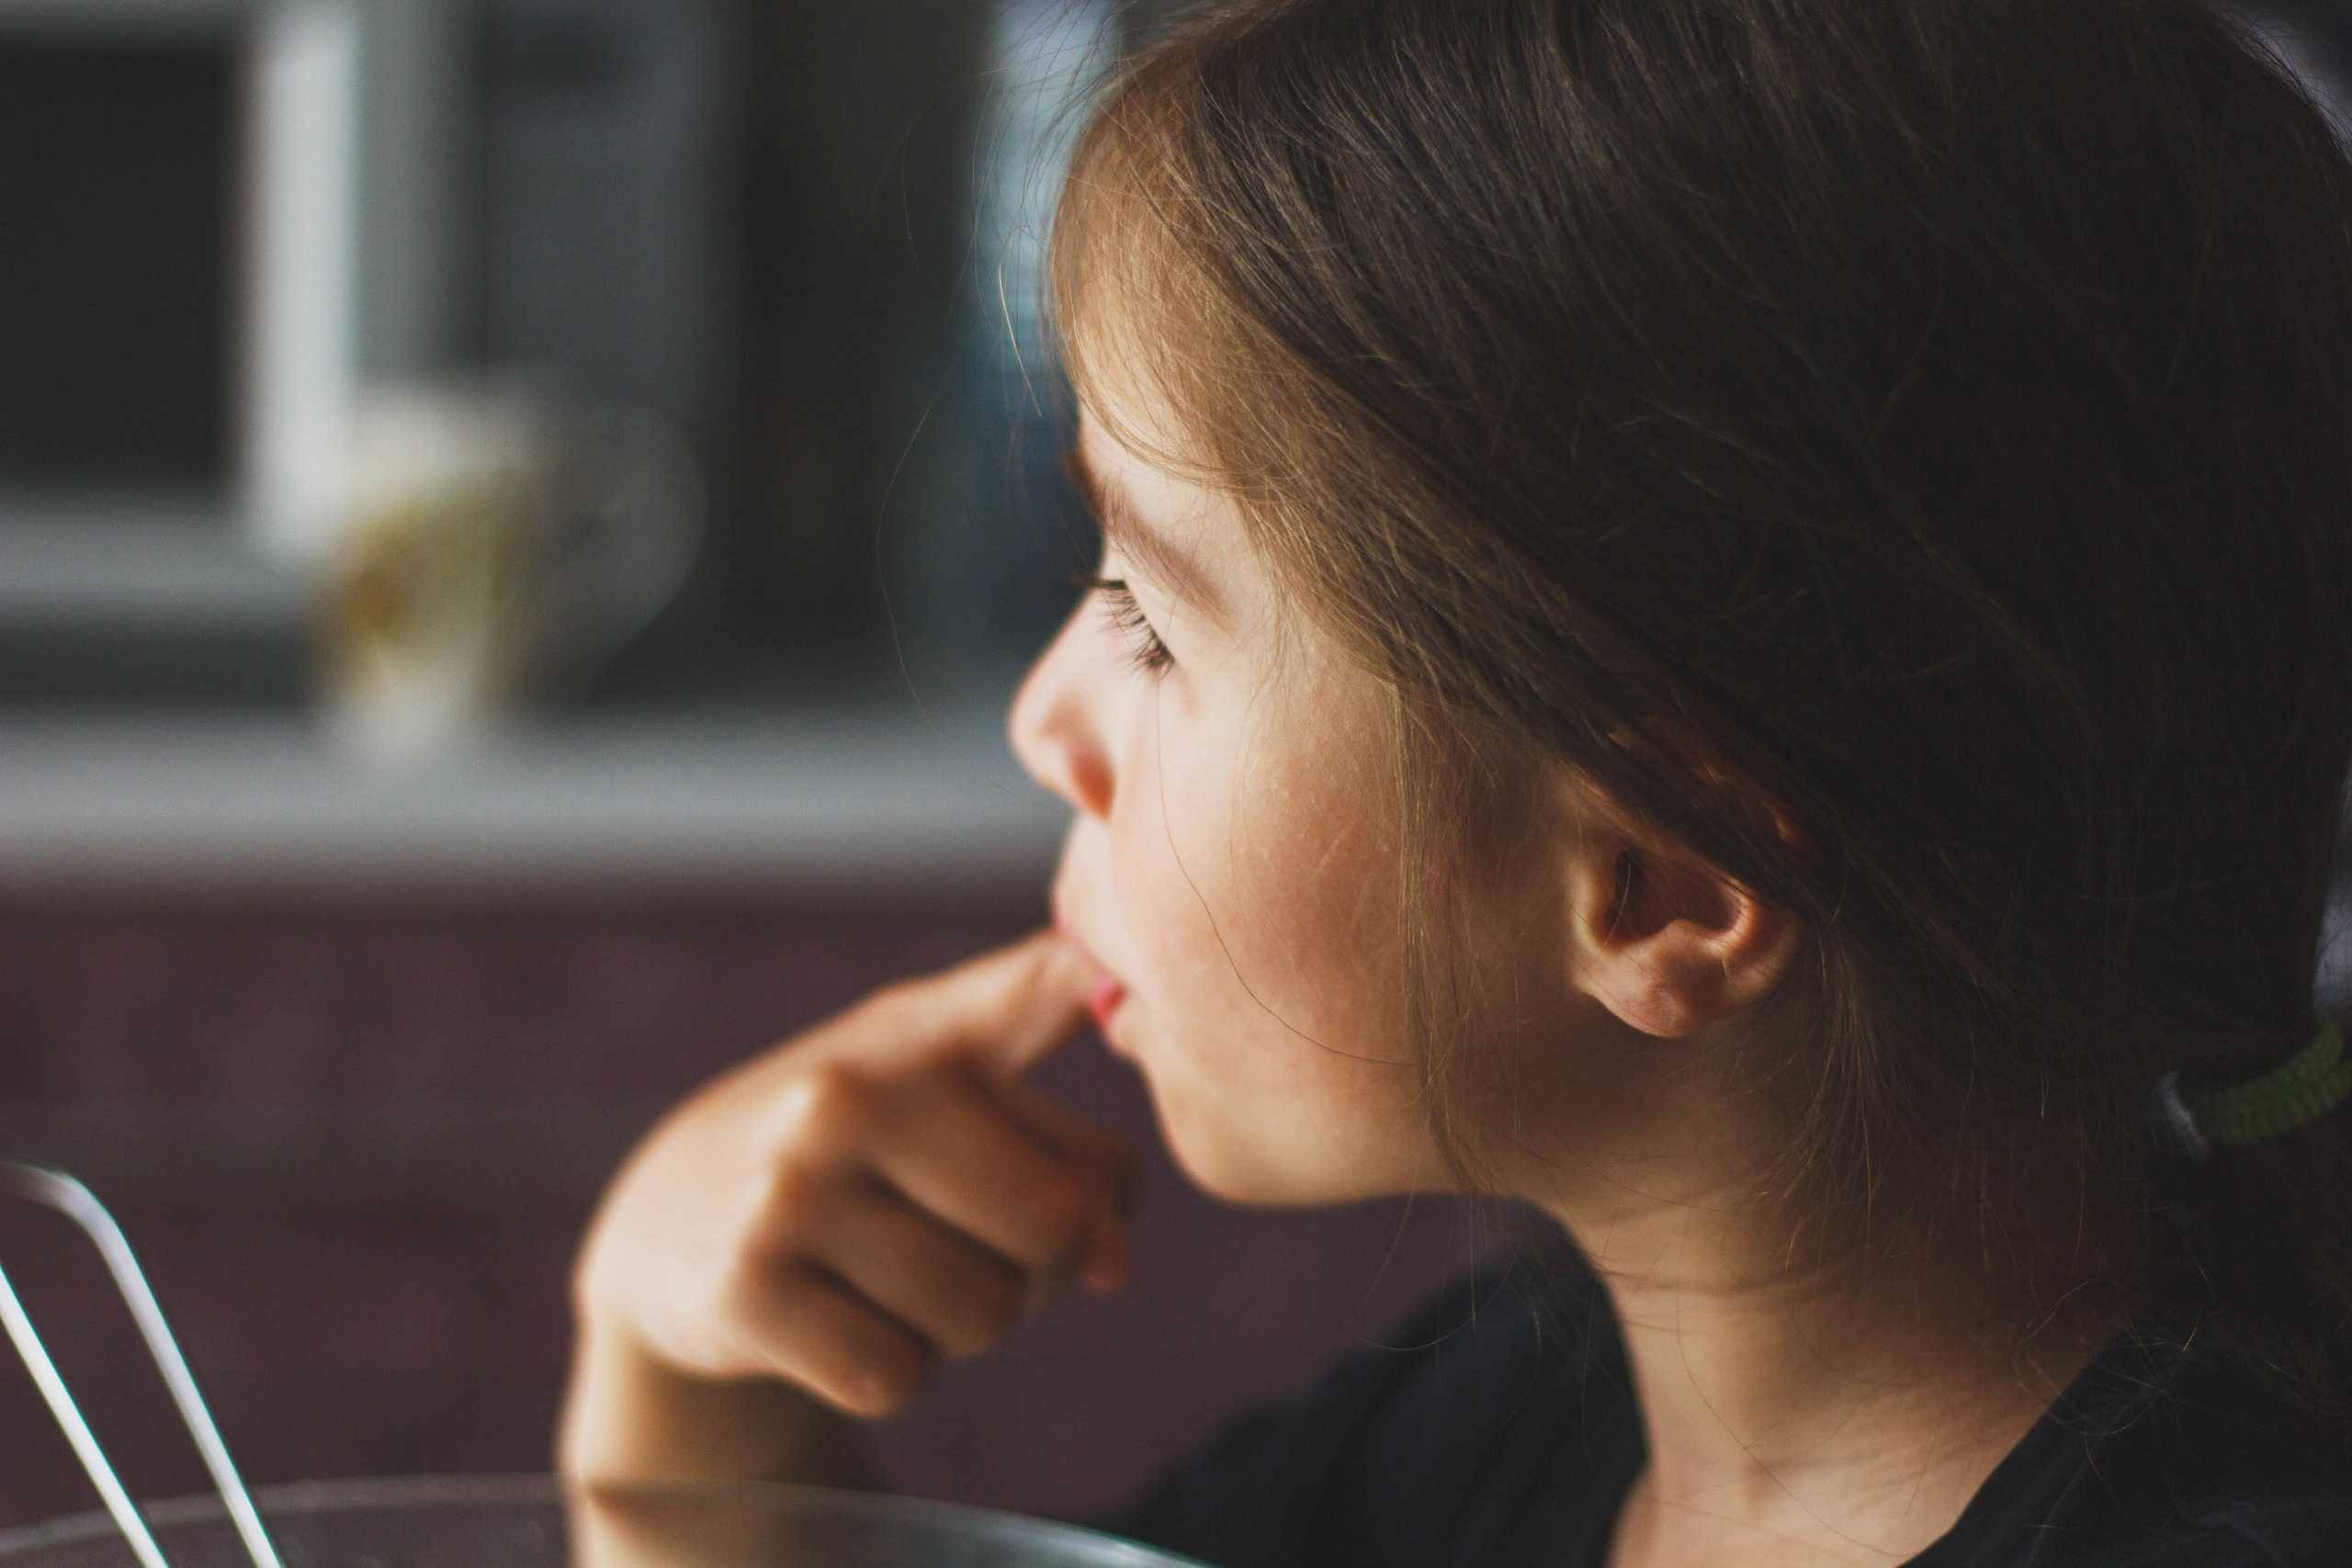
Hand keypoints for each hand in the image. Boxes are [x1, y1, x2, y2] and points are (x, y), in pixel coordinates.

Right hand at [561, 931, 1137, 1482]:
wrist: (672, 1220)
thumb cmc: (867, 1157)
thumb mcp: (959, 1108)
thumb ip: (1075, 1162)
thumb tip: (1115, 1266)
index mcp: (927, 1030)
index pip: (1032, 986)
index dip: (1091, 978)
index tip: (1113, 973)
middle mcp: (854, 1091)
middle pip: (1050, 1223)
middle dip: (1039, 1266)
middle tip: (974, 1244)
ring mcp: (792, 1185)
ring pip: (981, 1312)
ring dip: (965, 1323)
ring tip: (899, 1273)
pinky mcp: (746, 1285)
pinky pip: (898, 1374)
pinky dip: (893, 1369)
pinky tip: (844, 1316)